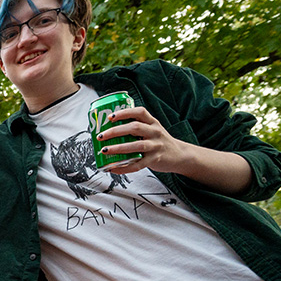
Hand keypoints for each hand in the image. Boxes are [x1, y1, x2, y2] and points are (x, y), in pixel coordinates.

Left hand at [97, 106, 252, 193]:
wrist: (180, 155)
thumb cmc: (159, 141)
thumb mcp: (152, 129)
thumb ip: (137, 127)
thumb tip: (109, 128)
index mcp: (152, 122)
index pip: (139, 112)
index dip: (124, 113)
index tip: (110, 117)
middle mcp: (155, 132)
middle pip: (135, 128)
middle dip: (115, 131)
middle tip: (101, 136)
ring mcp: (156, 146)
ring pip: (136, 146)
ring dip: (118, 148)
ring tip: (104, 151)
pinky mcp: (155, 160)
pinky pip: (138, 165)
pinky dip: (124, 167)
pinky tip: (113, 168)